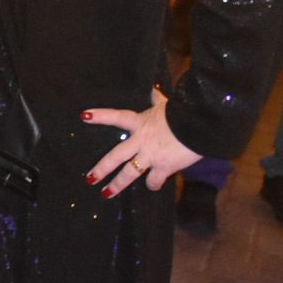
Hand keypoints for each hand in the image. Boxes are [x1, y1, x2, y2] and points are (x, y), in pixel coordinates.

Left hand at [81, 87, 201, 197]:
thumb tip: (154, 88)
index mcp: (140, 123)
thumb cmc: (182, 113)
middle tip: (90, 178)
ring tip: (106, 194)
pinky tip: (153, 186)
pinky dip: (154, 184)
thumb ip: (158, 99)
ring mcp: (150, 156)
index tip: (84, 116)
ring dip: (117, 185)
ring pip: (129, 173)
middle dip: (101, 168)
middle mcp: (141, 141)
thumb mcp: (166, 105)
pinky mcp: (163, 167)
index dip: (100, 116)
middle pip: (116, 156)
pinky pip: (154, 180)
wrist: (198, 126)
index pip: (116, 117)